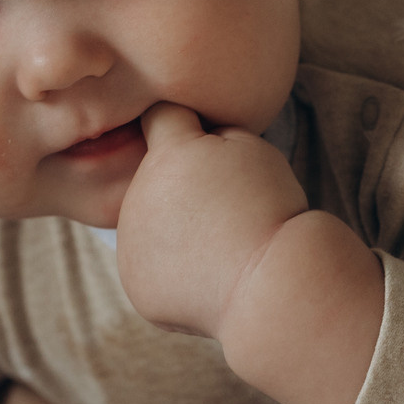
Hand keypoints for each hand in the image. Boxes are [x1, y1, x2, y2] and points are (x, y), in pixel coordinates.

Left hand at [116, 102, 309, 337]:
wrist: (272, 285)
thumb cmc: (272, 213)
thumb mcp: (253, 151)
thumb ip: (212, 136)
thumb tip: (191, 139)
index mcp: (165, 156)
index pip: (160, 117)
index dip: (187, 125)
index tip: (208, 140)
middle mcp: (136, 197)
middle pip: (155, 179)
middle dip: (183, 188)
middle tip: (227, 211)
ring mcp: (130, 246)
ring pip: (151, 225)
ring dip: (177, 230)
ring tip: (220, 246)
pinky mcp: (137, 286)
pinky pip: (152, 268)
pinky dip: (176, 272)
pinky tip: (208, 276)